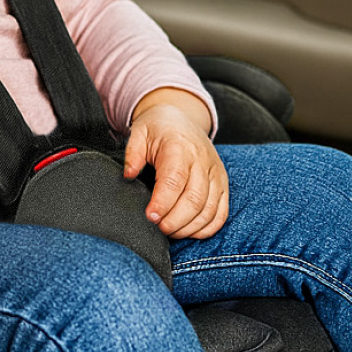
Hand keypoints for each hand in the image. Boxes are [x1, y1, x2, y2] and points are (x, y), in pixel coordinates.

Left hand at [124, 87, 229, 239]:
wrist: (183, 119)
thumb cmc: (158, 129)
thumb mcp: (139, 133)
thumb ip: (132, 153)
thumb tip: (128, 175)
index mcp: (179, 148)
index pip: (174, 180)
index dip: (163, 203)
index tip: (150, 217)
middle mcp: (202, 161)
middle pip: (194, 199)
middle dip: (175, 221)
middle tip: (158, 229)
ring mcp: (215, 174)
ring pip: (209, 209)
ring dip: (190, 227)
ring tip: (170, 232)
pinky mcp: (222, 184)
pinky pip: (221, 212)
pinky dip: (207, 228)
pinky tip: (191, 232)